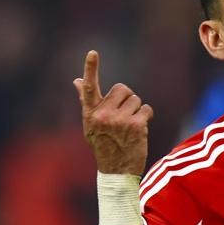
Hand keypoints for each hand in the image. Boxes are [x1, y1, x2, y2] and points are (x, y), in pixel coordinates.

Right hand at [74, 50, 153, 174]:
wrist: (116, 171)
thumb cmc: (103, 145)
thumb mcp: (90, 124)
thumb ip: (86, 101)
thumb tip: (77, 80)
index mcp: (90, 113)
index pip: (90, 87)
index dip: (90, 68)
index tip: (92, 52)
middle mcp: (103, 115)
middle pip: (122, 88)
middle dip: (126, 99)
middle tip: (122, 117)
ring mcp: (120, 121)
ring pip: (136, 99)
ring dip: (136, 110)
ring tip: (129, 127)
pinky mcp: (136, 126)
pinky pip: (146, 109)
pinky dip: (146, 117)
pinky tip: (139, 130)